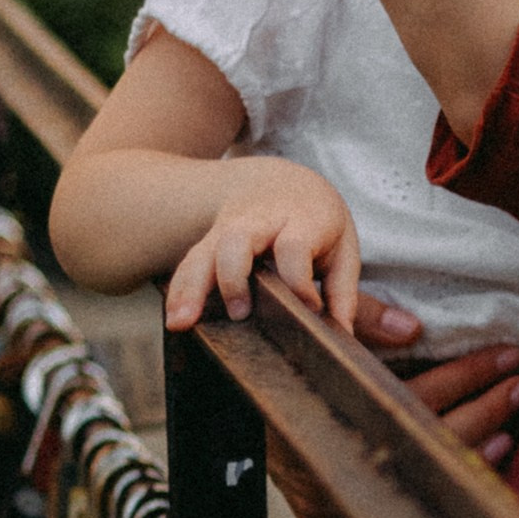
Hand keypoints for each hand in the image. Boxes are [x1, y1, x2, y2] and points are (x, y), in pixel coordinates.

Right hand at [161, 159, 360, 333]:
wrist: (275, 182)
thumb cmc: (314, 221)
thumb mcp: (340, 244)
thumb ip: (342, 290)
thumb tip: (344, 335)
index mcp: (302, 219)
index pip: (294, 246)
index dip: (299, 279)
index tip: (309, 308)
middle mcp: (259, 221)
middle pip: (237, 240)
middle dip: (233, 275)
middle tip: (239, 312)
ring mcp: (227, 229)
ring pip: (204, 252)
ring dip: (190, 286)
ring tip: (182, 322)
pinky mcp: (207, 242)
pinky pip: (188, 263)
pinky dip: (179, 290)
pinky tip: (174, 317)